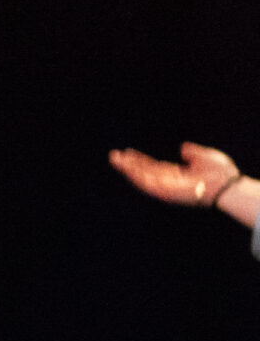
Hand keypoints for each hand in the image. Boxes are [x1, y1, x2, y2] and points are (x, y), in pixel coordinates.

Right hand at [107, 141, 239, 207]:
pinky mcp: (166, 192)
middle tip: (114, 155)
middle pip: (143, 173)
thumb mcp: (204, 156)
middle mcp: (168, 183)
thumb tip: (183, 148)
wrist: (227, 184)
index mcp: (176, 176)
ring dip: (127, 168)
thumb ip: (192, 152)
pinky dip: (135, 174)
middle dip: (128, 165)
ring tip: (115, 158)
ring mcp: (166, 189)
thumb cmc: (220, 172)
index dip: (139, 160)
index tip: (128, 152)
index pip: (152, 167)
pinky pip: (146, 183)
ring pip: (141, 178)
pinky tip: (127, 166)